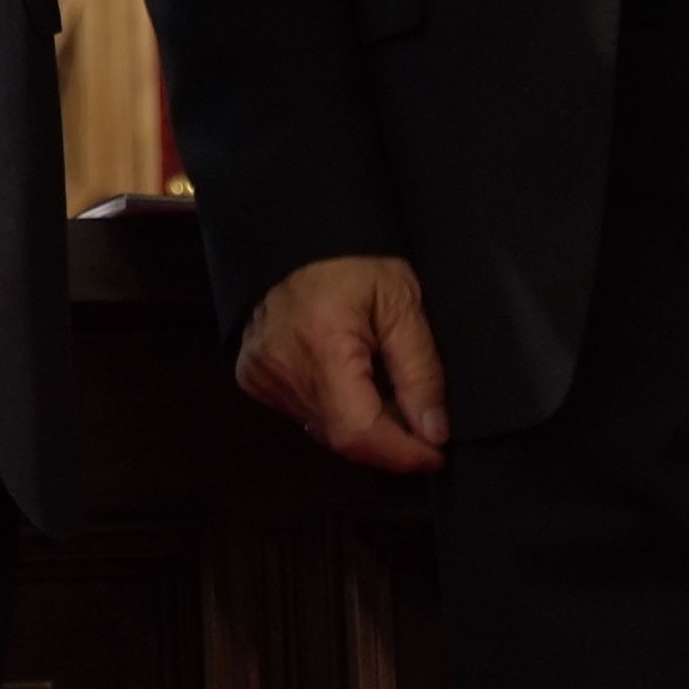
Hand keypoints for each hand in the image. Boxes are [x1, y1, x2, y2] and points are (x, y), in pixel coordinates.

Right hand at [234, 253, 448, 474]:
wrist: (298, 234)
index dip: (400, 453)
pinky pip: (303, 413)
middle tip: (419, 417)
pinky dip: (334, 408)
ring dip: (361, 423)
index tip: (435, 454)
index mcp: (321, 347)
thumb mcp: (402, 304)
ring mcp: (261, 376)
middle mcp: (282, 369)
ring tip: (383, 386)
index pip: (357, 431)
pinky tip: (348, 379)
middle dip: (388, 438)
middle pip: (342, 435)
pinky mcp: (253, 378)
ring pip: (323, 430)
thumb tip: (434, 432)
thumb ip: (420, 371)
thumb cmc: (355, 260)